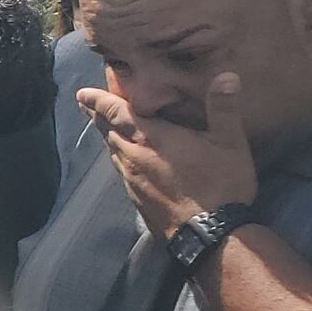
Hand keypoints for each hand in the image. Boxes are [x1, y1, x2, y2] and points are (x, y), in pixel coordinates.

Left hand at [76, 75, 257, 241]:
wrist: (209, 235)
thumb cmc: (220, 185)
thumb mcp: (230, 143)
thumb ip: (224, 108)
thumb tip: (226, 75)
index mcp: (151, 138)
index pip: (116, 112)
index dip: (98, 100)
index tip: (81, 93)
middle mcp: (133, 156)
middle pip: (107, 130)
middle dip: (97, 115)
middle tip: (86, 104)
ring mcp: (131, 180)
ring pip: (112, 151)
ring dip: (106, 136)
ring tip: (102, 126)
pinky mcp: (136, 198)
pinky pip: (120, 170)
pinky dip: (118, 157)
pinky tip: (124, 159)